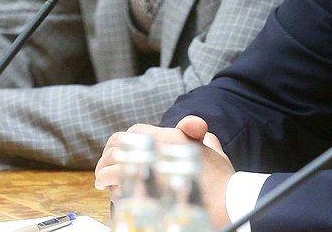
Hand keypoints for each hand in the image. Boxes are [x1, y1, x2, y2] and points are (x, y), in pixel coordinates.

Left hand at [95, 117, 234, 226]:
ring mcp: (150, 172)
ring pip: (114, 167)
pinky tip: (113, 193)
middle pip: (119, 146)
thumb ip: (201, 135)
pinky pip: (119, 189)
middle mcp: (157, 151)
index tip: (118, 151)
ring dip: (105, 173)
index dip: (122, 141)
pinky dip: (113, 191)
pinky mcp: (146, 194)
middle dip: (107, 156)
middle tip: (105, 167)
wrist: (228, 202)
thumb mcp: (213, 148)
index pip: (134, 132)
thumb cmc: (222, 178)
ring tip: (102, 181)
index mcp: (170, 137)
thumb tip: (197, 130)